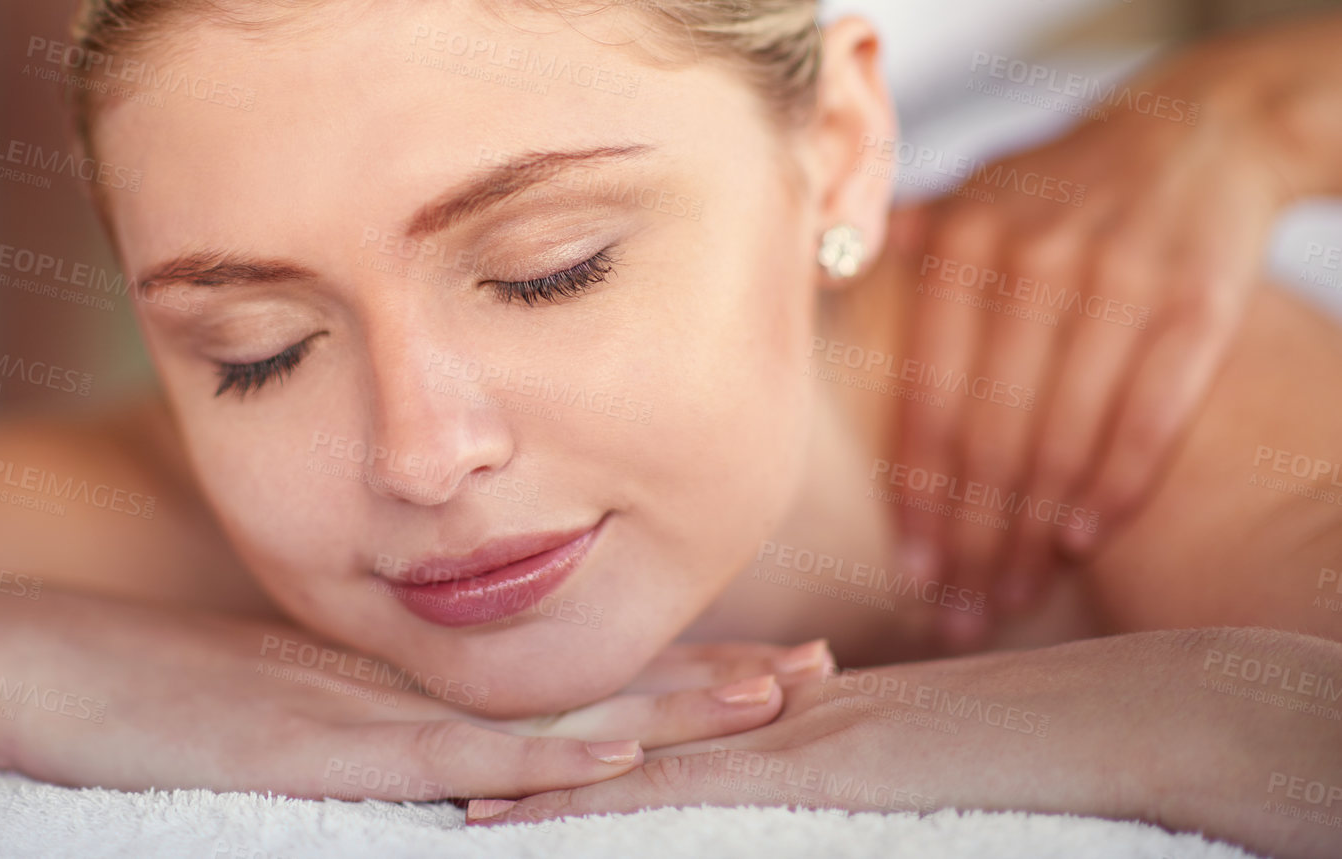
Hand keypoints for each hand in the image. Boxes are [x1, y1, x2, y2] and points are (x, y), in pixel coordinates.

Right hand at [0, 591, 835, 803]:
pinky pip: (448, 754)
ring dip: (662, 704)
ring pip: (542, 708)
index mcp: (398, 681)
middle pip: (576, 683)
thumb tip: (423, 772)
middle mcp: (403, 684)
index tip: (751, 666)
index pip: (553, 678)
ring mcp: (366, 708)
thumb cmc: (132, 704)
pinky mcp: (319, 746)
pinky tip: (620, 750)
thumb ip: (346, 738)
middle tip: (814, 666)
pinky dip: (542, 756)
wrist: (30, 666)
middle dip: (699, 680)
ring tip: (773, 695)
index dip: (656, 674)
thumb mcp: (265, 720)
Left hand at [467, 629, 1341, 858]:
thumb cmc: (1014, 744)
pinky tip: (526, 816)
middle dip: (518, 748)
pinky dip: (603, 804)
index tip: (472, 739)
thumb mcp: (886, 752)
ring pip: (625, 754)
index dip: (556, 726)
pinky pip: (684, 789)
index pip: (643, 713)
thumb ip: (814, 757)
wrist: (1107, 720)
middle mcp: (754, 714)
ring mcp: (775, 739)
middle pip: (613, 726)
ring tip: (439, 795)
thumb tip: (777, 744)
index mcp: (769, 708)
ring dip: (532, 780)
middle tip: (418, 759)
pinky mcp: (803, 772)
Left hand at [889, 12, 1341, 644]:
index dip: (920, 494)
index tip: (911, 572)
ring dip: (1036, 532)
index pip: (930, 394)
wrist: (1198, 128)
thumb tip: (814, 302)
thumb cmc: (1060, 185)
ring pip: (1063, 433)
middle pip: (993, 430)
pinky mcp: (1193, 299)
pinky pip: (1147, 412)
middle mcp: (1032, 259)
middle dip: (974, 536)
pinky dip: (1114, 483)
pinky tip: (1083, 539)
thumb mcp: (974, 195)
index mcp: (964, 241)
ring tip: (1013, 595)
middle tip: (961, 612)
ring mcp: (1115, 278)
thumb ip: (906, 252)